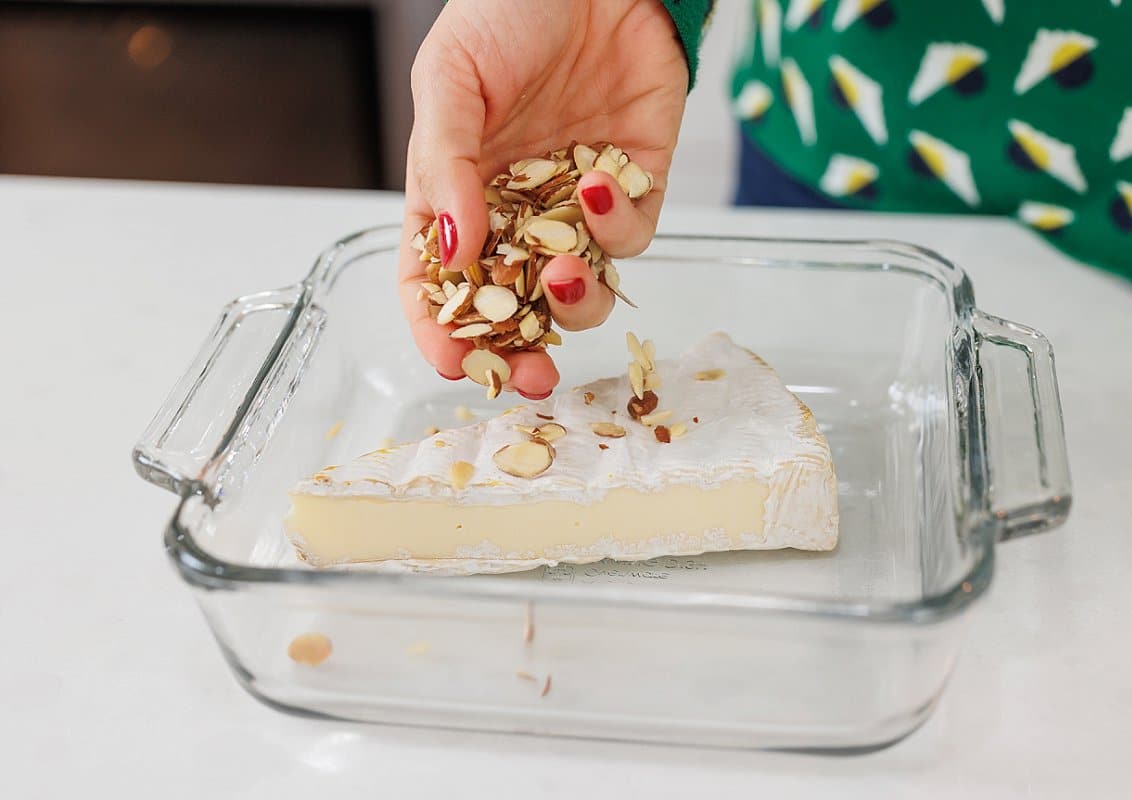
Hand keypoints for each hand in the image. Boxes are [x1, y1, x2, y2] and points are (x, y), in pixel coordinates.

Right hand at [399, 0, 687, 397]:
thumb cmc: (507, 10)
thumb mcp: (449, 80)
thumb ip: (446, 165)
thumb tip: (451, 249)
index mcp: (459, 193)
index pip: (441, 280)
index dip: (443, 328)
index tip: (455, 364)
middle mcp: (518, 209)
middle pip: (515, 304)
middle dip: (523, 349)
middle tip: (531, 377)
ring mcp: (577, 203)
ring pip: (580, 285)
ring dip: (575, 295)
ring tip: (564, 272)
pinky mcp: (635, 184)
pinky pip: (631, 235)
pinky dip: (619, 228)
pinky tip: (600, 187)